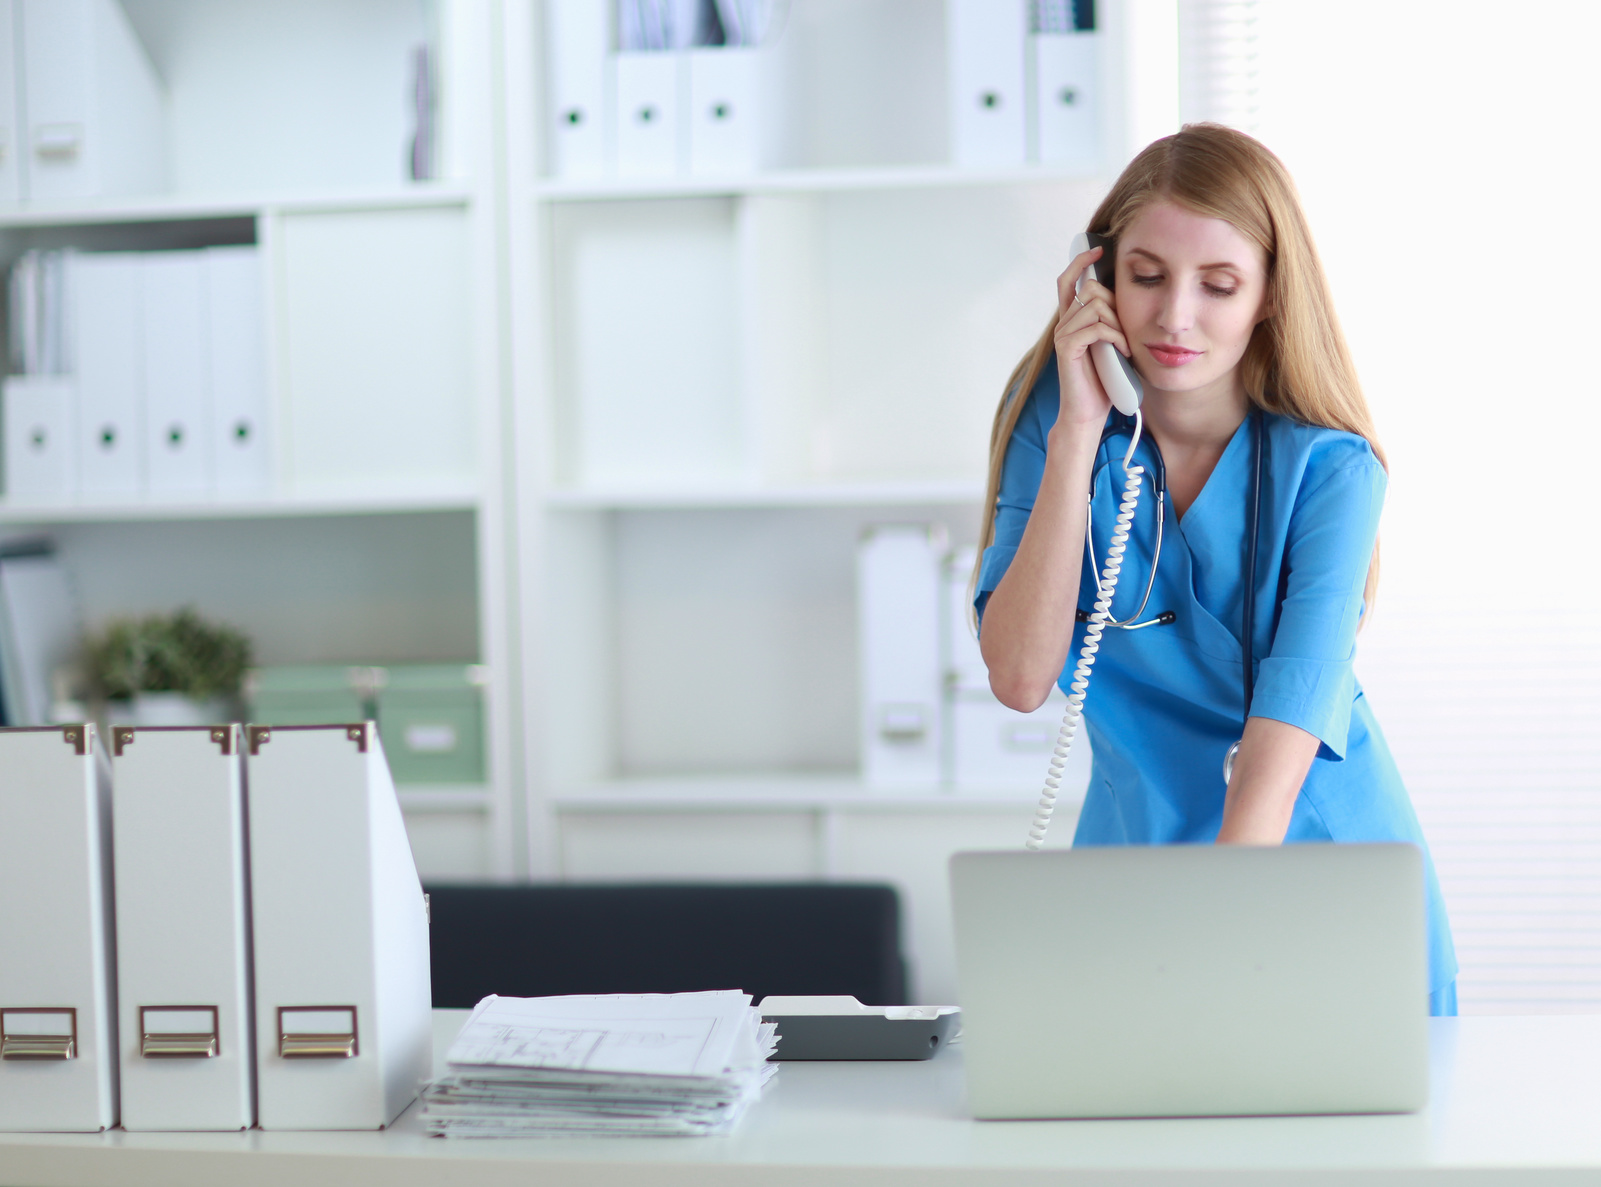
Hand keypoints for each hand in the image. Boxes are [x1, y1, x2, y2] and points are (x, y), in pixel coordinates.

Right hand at [1052, 246, 1131, 432]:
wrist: (1089, 413)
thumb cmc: (1104, 380)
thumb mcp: (1113, 343)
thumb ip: (1112, 320)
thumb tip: (1127, 296)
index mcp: (1072, 319)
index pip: (1069, 280)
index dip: (1082, 262)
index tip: (1099, 251)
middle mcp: (1064, 323)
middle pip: (1089, 289)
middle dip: (1114, 305)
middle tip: (1124, 332)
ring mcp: (1063, 335)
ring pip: (1095, 306)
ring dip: (1118, 325)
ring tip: (1124, 347)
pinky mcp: (1067, 348)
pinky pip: (1096, 327)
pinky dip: (1115, 337)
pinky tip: (1122, 352)